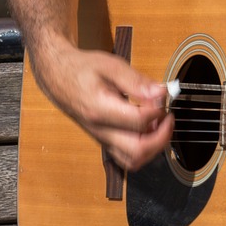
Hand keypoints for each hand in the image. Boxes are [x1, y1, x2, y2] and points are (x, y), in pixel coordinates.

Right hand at [31, 39, 174, 170]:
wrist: (58, 77)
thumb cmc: (82, 69)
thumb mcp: (110, 65)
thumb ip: (136, 81)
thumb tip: (160, 93)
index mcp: (99, 110)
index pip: (138, 121)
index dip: (158, 109)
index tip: (162, 95)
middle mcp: (100, 131)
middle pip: (138, 151)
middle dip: (161, 136)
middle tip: (167, 116)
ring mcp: (102, 139)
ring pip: (134, 160)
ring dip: (154, 146)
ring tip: (159, 123)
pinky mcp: (105, 141)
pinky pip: (127, 157)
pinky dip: (144, 148)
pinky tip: (148, 128)